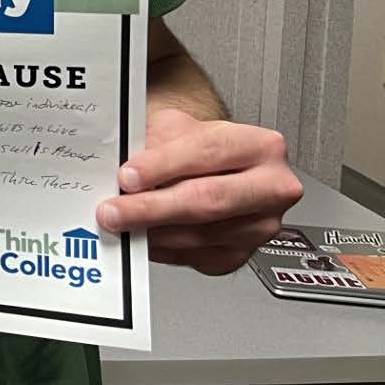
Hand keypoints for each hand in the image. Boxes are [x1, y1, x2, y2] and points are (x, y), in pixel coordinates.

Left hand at [96, 108, 302, 273]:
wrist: (214, 166)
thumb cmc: (197, 144)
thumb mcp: (177, 127)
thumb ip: (155, 144)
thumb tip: (123, 172)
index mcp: (260, 146)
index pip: (208, 152)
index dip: (164, 166)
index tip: (128, 177)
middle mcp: (271, 189)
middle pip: (208, 201)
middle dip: (153, 208)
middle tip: (114, 211)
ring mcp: (260, 226)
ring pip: (200, 235)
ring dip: (152, 232)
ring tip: (119, 223)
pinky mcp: (241, 254)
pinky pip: (196, 257)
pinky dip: (162, 249)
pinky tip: (142, 237)